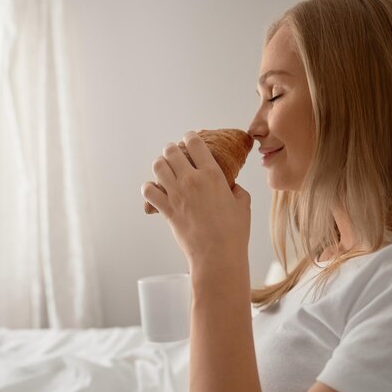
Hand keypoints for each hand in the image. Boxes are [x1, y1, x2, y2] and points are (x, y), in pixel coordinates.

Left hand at [141, 131, 250, 277]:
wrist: (217, 255)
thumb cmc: (234, 232)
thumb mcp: (243, 204)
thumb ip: (236, 189)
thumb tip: (230, 187)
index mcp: (212, 175)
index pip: (195, 143)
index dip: (190, 137)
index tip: (189, 138)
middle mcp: (191, 180)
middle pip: (171, 151)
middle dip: (172, 149)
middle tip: (174, 154)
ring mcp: (176, 194)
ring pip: (158, 166)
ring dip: (160, 164)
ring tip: (164, 169)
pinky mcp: (166, 210)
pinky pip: (149, 191)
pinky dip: (149, 188)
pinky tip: (155, 190)